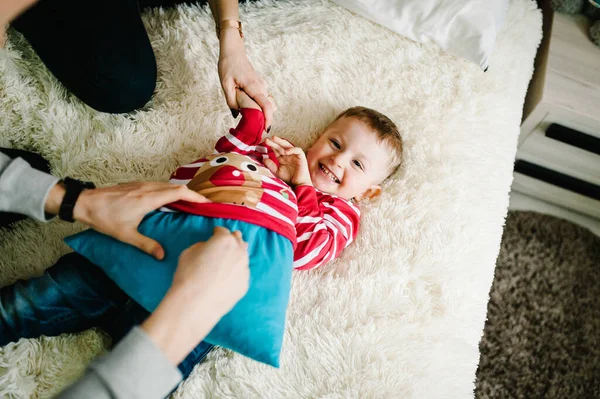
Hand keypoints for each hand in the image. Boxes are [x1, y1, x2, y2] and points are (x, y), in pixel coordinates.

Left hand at [72, 182, 209, 259]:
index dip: (195, 196)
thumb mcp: (126, 235)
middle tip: (203, 205)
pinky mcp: (136, 184)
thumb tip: (162, 255)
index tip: (206, 203)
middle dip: (192, 195)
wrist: (84, 203)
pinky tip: (168, 200)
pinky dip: (169, 191)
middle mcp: (148, 188)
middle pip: (176, 187)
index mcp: (149, 198)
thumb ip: (146, 245)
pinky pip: (158, 185)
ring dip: (180, 192)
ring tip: (189, 203)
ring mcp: (141, 184)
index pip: (179, 192)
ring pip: (167, 185)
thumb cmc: (105, 219)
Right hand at [172, 226, 249, 314]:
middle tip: (229, 240)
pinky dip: (236, 272)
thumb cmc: (188, 275)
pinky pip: (241, 274)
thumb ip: (202, 245)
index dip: (216, 232)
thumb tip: (208, 248)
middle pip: (237, 241)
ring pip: (243, 258)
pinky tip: (229, 277)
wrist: (195, 304)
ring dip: (237, 255)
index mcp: (225, 240)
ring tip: (231, 257)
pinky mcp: (245, 284)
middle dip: (232, 240)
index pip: (222, 231)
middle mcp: (239, 251)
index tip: (214, 233)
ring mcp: (244, 269)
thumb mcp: (188, 252)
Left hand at [218, 28, 274, 129]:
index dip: (268, 119)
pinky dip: (260, 106)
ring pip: (267, 103)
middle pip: (269, 107)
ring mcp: (262, 85)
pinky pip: (264, 99)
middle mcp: (261, 86)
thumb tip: (237, 115)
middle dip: (264, 118)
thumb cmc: (228, 66)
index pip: (266, 106)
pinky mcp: (260, 85)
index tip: (266, 129)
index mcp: (253, 87)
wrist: (233, 51)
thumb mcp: (225, 85)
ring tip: (250, 119)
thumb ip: (231, 101)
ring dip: (262, 112)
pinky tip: (249, 109)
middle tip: (253, 127)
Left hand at [264, 136, 312, 186]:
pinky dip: (292, 149)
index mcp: (282, 158)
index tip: (264, 143)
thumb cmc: (290, 179)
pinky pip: (297, 150)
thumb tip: (264, 159)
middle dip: (274, 142)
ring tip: (274, 139)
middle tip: (267, 139)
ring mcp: (294, 155)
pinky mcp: (301, 157)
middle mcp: (288, 155)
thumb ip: (271, 166)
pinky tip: (286, 151)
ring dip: (281, 142)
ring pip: (288, 146)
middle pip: (280, 146)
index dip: (271, 146)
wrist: (299, 184)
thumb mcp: (277, 172)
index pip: (276, 150)